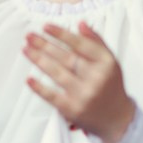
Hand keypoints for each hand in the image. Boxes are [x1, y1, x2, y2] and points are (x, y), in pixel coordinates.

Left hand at [23, 22, 136, 142]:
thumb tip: (81, 24)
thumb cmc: (110, 86)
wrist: (116, 118)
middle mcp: (96, 78)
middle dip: (44, 44)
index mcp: (106, 63)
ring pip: (56, 73)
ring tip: (25, 49)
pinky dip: (39, 88)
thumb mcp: (110, 62)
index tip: (45, 26)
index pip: (80, 44)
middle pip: (66, 57)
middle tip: (29, 36)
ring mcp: (83, 94)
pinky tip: (28, 79)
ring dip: (38, 60)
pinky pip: (52, 96)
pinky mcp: (73, 109)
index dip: (61, 34)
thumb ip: (96, 42)